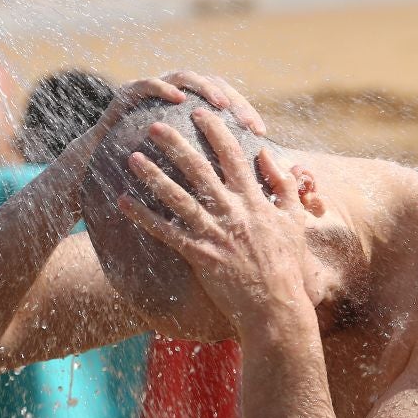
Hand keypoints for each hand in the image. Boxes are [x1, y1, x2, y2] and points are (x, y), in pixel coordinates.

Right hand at [60, 71, 266, 167]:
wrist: (96, 173)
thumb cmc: (144, 179)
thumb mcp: (183, 178)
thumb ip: (212, 176)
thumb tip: (245, 191)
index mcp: (191, 115)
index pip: (228, 104)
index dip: (246, 113)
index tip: (261, 134)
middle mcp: (174, 98)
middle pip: (212, 86)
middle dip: (231, 99)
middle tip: (244, 118)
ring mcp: (151, 92)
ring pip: (184, 77)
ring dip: (204, 87)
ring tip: (219, 104)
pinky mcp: (127, 94)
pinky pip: (148, 84)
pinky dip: (163, 87)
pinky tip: (178, 99)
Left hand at [118, 107, 309, 332]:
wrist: (275, 305)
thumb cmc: (287, 263)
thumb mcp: (294, 219)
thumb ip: (283, 184)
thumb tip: (269, 155)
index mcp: (254, 200)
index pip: (232, 156)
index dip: (215, 131)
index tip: (201, 112)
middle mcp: (232, 212)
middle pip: (198, 170)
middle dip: (175, 145)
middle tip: (154, 126)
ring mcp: (214, 233)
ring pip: (177, 198)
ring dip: (153, 177)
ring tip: (132, 158)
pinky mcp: (199, 255)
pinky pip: (166, 232)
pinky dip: (143, 217)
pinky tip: (123, 203)